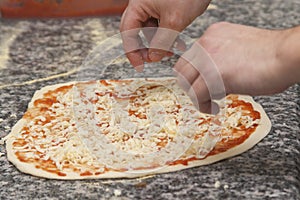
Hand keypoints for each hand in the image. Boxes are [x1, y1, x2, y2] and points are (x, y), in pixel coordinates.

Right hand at [120, 0, 210, 70]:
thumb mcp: (174, 21)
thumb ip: (162, 42)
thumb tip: (153, 57)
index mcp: (138, 4)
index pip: (127, 32)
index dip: (132, 51)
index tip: (139, 66)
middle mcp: (143, 4)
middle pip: (137, 31)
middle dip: (146, 48)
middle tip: (154, 60)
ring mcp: (153, 4)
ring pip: (151, 29)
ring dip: (160, 43)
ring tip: (172, 51)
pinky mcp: (164, 5)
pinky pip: (161, 24)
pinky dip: (168, 35)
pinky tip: (178, 43)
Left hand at [175, 22, 296, 112]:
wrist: (285, 55)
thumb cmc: (272, 55)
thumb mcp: (240, 49)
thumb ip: (223, 58)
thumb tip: (216, 76)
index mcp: (213, 35)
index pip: (190, 56)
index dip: (193, 73)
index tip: (198, 82)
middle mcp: (206, 44)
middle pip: (182, 69)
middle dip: (190, 84)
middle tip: (200, 94)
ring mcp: (207, 59)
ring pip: (187, 83)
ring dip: (196, 96)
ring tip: (209, 103)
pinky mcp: (212, 76)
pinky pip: (197, 95)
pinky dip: (204, 106)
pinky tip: (214, 108)